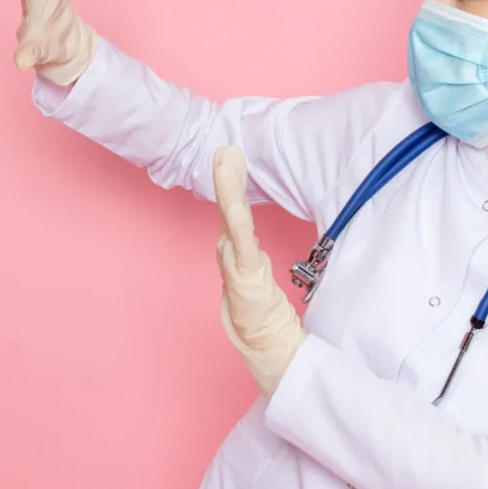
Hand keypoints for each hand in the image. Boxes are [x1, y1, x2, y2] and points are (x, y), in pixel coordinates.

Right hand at [213, 146, 306, 395]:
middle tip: (225, 149)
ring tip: (226, 161)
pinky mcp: (245, 274)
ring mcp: (236, 261)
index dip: (231, 180)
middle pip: (228, 207)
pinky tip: (234, 204)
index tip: (230, 154)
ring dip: (229, 188)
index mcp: (236, 246)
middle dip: (226, 177)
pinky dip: (238, 221)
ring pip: (232, 219)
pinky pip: (243, 243)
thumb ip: (245, 243)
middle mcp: (230, 250)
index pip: (233, 207)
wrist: (261, 339)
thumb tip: (238, 221)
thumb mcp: (253, 266)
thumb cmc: (257, 306)